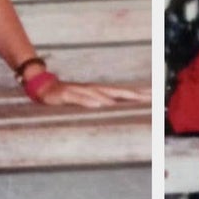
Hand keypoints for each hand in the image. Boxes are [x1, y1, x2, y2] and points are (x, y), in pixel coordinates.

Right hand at [32, 77, 149, 107]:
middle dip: (132, 94)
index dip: (137, 93)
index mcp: (99, 92)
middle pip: (116, 91)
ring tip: (125, 101)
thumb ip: (100, 105)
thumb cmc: (67, 96)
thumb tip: (115, 111)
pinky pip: (79, 99)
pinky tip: (97, 105)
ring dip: (115, 98)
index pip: (122, 92)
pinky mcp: (67, 94)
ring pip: (100, 94)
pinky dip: (89, 101)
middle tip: (147, 98)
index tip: (153, 96)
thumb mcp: (85, 101)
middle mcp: (93, 89)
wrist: (44, 87)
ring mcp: (80, 91)